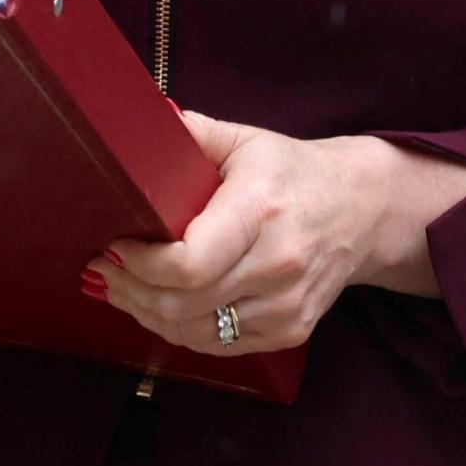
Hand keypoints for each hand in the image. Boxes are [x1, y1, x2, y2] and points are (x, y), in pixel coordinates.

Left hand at [83, 111, 465, 355]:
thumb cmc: (293, 172)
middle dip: (131, 291)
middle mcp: (278, 262)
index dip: (141, 265)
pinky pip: (220, 345)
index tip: (115, 246)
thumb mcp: (246, 141)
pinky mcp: (291, 330)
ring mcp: (287, 304)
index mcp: (260, 210)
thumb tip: (138, 121)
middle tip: (103, 273)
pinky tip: (159, 309)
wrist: (362, 210)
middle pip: (184, 303)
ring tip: (121, 291)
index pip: (189, 263)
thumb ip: (192, 133)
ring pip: (196, 331)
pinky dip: (181, 332)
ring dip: (148, 315)